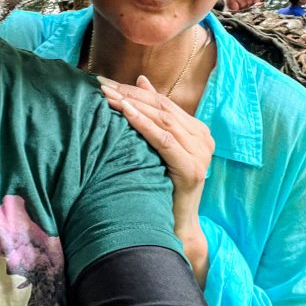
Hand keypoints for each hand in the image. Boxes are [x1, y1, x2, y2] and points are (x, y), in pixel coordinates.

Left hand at [98, 74, 213, 286]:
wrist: (174, 226)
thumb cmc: (161, 186)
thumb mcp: (157, 146)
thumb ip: (155, 115)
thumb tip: (142, 79)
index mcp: (198, 131)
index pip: (163, 103)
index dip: (134, 90)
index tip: (106, 82)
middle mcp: (204, 138)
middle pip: (162, 108)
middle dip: (129, 94)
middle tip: (101, 85)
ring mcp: (202, 154)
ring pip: (163, 120)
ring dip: (132, 105)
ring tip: (108, 96)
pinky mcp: (193, 169)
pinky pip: (165, 140)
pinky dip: (143, 125)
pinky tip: (124, 113)